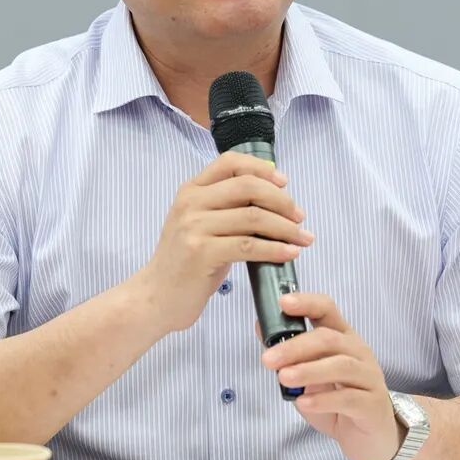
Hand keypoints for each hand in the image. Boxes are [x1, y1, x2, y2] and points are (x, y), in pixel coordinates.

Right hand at [140, 152, 314, 333]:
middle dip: (282, 200)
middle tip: (300, 217)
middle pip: (248, 186)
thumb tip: (274, 198)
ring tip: (303, 238)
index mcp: (191, 190)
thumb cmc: (186, 263)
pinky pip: (248, 246)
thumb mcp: (201, 225)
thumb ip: (227, 207)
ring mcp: (194, 227)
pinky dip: (275, 249)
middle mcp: (190, 203)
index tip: (284, 183)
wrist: (156, 297)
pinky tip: (289, 254)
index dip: (262, 168)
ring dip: (286, 228)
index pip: (230, 162)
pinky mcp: (201, 253)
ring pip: (253, 217)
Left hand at [260, 292, 403, 459]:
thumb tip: (262, 328)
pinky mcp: (371, 404)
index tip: (283, 303)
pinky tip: (304, 402)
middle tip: (269, 359)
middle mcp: (358, 352)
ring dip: (308, 371)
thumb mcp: (308, 375)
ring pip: (341, 366)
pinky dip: (323, 399)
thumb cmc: (337, 400)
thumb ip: (289, 355)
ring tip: (284, 378)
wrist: (369, 435)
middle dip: (296, 346)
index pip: (327, 309)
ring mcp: (369, 377)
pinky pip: (348, 398)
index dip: (306, 303)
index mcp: (343, 337)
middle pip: (329, 339)